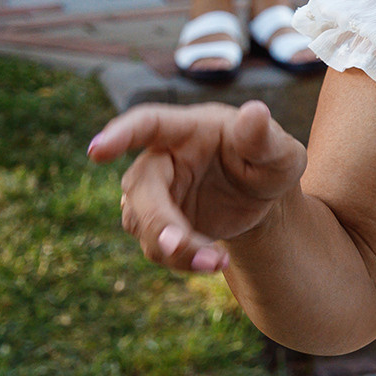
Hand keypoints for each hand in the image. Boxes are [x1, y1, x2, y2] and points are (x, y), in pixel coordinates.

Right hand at [89, 100, 305, 274]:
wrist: (264, 198)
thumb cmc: (270, 161)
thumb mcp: (280, 150)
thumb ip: (264, 137)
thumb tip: (255, 112)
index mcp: (189, 128)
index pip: (149, 123)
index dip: (121, 134)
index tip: (96, 151)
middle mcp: (163, 158)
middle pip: (140, 186)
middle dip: (155, 219)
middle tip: (175, 246)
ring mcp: (155, 192)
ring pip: (142, 224)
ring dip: (174, 249)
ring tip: (217, 262)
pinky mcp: (157, 224)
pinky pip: (156, 247)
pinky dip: (182, 261)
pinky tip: (216, 262)